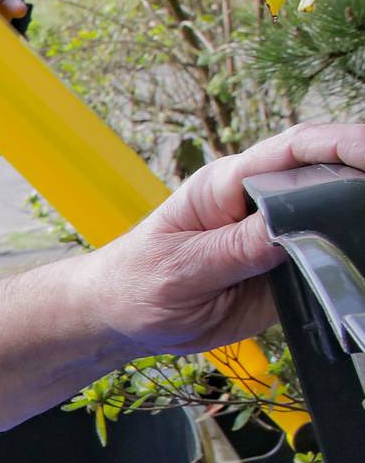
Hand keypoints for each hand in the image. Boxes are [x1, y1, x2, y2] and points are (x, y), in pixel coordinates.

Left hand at [79, 122, 364, 355]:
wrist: (122, 318)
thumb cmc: (137, 283)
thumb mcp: (181, 269)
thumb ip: (235, 250)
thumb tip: (290, 228)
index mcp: (227, 184)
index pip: (295, 149)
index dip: (343, 143)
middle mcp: (259, 202)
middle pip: (329, 174)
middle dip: (363, 177)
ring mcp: (277, 234)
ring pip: (334, 215)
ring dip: (358, 217)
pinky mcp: (287, 267)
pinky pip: (328, 258)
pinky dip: (348, 258)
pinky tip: (359, 263)